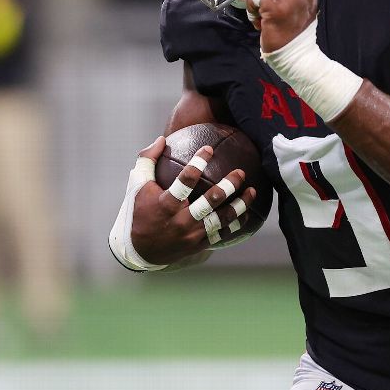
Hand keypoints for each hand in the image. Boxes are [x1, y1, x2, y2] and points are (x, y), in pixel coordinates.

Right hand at [130, 136, 257, 264]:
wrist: (140, 251)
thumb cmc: (139, 212)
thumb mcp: (137, 185)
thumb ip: (147, 160)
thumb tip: (162, 139)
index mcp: (165, 204)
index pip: (184, 181)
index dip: (198, 163)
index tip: (209, 148)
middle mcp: (181, 221)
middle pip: (210, 201)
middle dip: (228, 186)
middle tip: (240, 173)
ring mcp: (191, 235)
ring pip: (221, 219)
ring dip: (239, 205)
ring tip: (252, 192)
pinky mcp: (198, 244)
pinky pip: (221, 234)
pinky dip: (235, 223)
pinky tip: (246, 213)